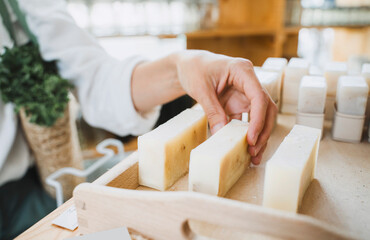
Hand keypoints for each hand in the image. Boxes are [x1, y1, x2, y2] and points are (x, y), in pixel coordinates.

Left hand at [176, 50, 276, 164]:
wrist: (188, 66)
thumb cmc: (194, 70)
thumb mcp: (201, 90)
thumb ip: (212, 111)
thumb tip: (220, 135)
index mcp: (243, 71)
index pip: (259, 97)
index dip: (258, 119)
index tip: (251, 138)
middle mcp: (249, 82)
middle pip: (266, 108)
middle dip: (263, 131)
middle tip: (254, 151)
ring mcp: (245, 94)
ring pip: (261, 117)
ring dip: (259, 135)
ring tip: (253, 157)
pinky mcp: (239, 104)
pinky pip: (247, 121)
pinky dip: (246, 135)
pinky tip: (244, 150)